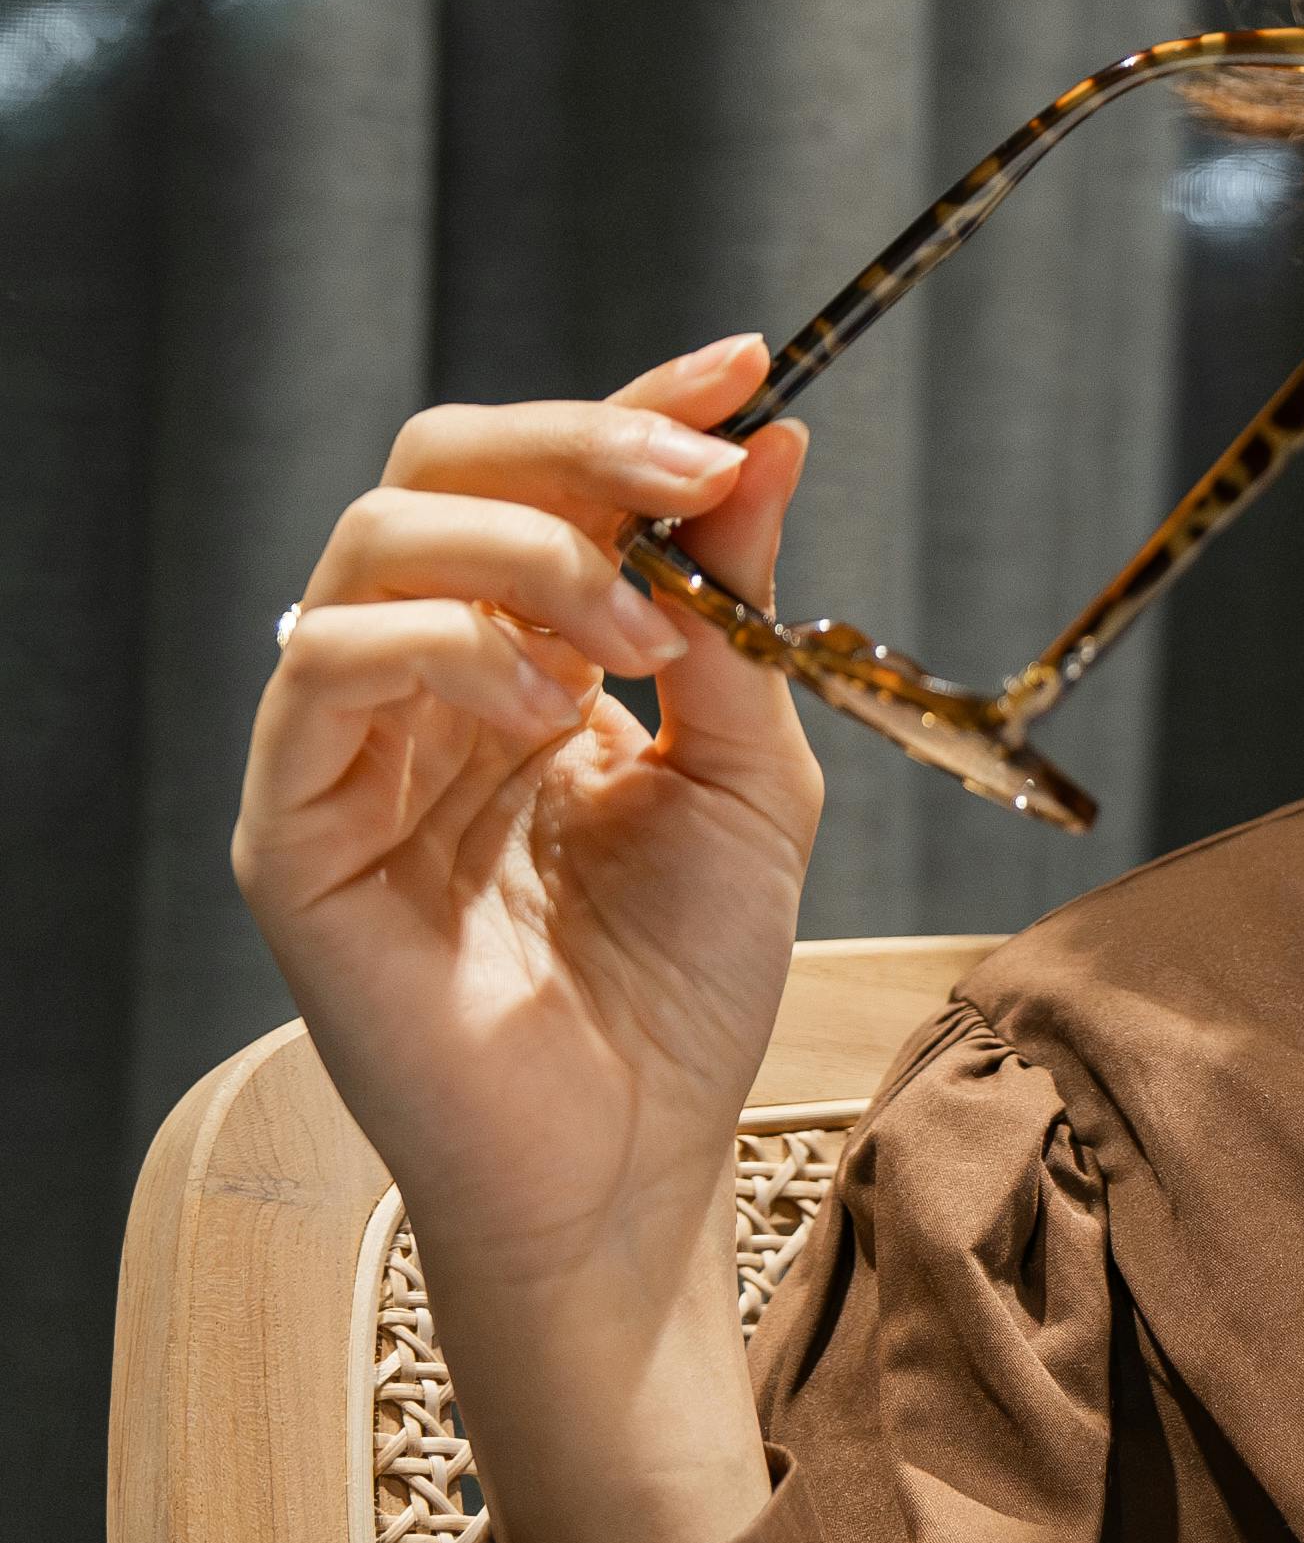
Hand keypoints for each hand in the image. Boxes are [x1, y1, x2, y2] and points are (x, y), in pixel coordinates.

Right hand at [235, 344, 823, 1542]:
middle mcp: (424, 684)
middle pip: (438, 475)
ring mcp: (348, 753)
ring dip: (523, 551)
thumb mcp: (753, 780)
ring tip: (639, 627)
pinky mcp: (294, 831)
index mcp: (529, 660)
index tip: (744, 370)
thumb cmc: (684, 997)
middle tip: (690, 470)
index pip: (549, 486)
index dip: (635, 410)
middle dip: (573, 447)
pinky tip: (542, 701)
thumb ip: (743, 616)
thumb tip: (770, 444)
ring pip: (370, 550)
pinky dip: (436, 646)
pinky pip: (321, 677)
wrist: (633, 1173)